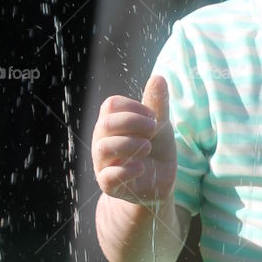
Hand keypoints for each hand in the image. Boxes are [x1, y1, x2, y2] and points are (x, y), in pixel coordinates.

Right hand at [92, 74, 176, 205]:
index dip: (133, 107)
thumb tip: (158, 77)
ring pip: (103, 148)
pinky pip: (107, 176)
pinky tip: (142, 168)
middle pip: (105, 124)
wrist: (159, 182)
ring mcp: (103, 163)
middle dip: (132, 123)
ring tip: (148, 147)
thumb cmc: (156, 149)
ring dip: (129, 145)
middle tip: (153, 129)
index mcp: (112, 123)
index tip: (154, 116)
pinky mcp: (109, 185)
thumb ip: (157, 104)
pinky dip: (126, 170)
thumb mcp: (160, 125)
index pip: (111, 105)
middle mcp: (102, 141)